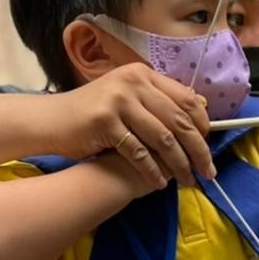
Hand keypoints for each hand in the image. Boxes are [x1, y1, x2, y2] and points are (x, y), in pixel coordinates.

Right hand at [41, 64, 214, 187]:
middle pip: (179, 120)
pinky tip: (159, 184)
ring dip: (179, 164)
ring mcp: (119, 100)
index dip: (203, 125)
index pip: (187, 99)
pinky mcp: (104, 121)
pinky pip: (138, 152)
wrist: (51, 120)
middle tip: (208, 171)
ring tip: (187, 181)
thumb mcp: (128, 98)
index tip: (208, 146)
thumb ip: (159, 102)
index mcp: (144, 75)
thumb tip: (202, 107)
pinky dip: (152, 171)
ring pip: (163, 138)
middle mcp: (134, 82)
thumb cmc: (94, 114)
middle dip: (198, 149)